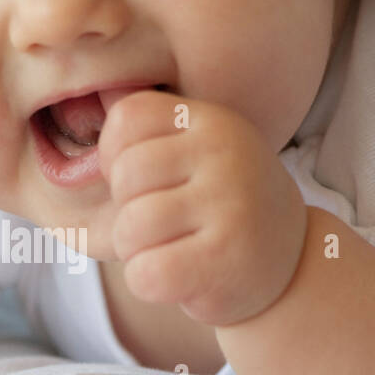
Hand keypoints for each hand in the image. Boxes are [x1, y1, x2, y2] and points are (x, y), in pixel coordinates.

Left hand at [97, 90, 307, 325]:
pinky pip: (145, 273)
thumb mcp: (197, 154)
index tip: (142, 183)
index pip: (127, 117)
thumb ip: (150, 132)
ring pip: (130, 227)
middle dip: (125, 210)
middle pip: (125, 175)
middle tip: (162, 226)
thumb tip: (85, 93)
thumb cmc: (222, 207)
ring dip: (136, 251)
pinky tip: (179, 278)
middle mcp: (225, 154)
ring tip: (171, 250)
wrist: (290, 263)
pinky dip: (147, 282)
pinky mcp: (225, 258)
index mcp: (212, 120)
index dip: (115, 156)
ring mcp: (229, 205)